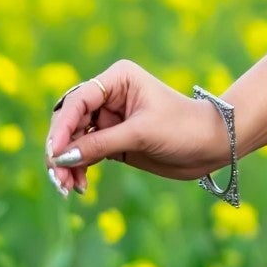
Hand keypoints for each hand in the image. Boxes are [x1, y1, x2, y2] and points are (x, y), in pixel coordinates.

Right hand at [45, 62, 230, 197]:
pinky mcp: (113, 140)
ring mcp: (110, 119)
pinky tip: (79, 186)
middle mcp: (109, 95)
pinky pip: (85, 153)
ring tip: (67, 187)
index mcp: (118, 79)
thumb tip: (61, 157)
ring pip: (74, 140)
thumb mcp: (141, 134)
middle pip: (70, 120)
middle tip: (57, 177)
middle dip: (61, 149)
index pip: (79, 101)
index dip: (62, 127)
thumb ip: (100, 144)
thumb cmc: (183, 128)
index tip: (54, 154)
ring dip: (66, 163)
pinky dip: (78, 169)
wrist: (211, 145)